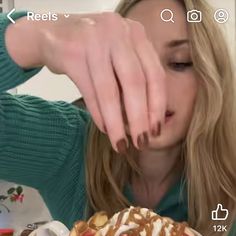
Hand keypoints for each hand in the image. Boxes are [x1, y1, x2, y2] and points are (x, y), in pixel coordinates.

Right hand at [40, 12, 165, 151]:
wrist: (52, 35)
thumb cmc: (93, 53)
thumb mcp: (119, 57)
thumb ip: (134, 80)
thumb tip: (147, 123)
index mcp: (136, 34)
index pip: (154, 74)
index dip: (157, 106)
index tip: (156, 131)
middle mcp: (118, 32)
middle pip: (135, 83)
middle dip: (140, 118)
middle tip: (141, 142)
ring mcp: (94, 39)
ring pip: (110, 90)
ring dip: (116, 123)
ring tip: (120, 144)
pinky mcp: (72, 52)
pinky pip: (89, 91)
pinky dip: (98, 114)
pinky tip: (104, 130)